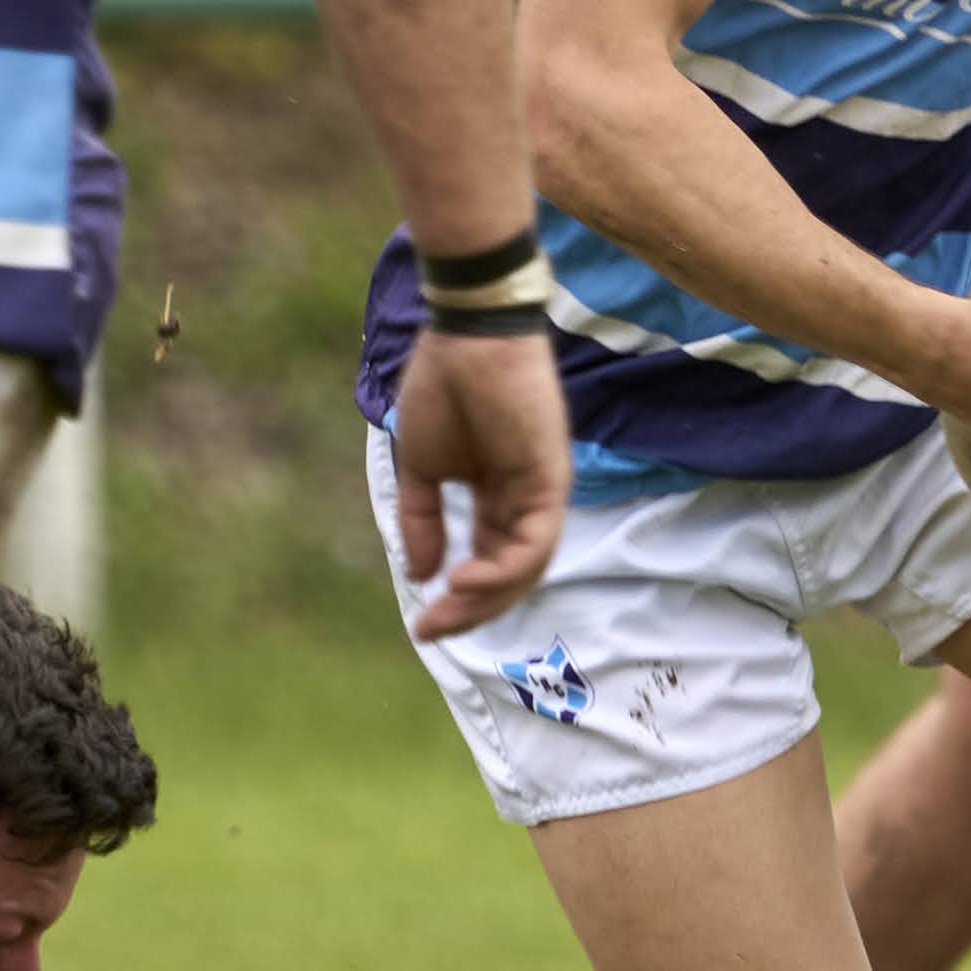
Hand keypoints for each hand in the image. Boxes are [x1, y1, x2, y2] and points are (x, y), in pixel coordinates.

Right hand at [391, 329, 572, 639]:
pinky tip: (466, 578)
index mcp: (496, 495)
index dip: (457, 597)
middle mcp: (524, 499)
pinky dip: (505, 570)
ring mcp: (541, 491)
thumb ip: (422, 520)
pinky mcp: (551, 480)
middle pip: (508, 574)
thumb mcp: (421, 468)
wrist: (464, 339)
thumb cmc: (442, 389)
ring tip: (448, 607)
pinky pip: (535, 542)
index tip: (421, 622)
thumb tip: (419, 573)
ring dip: (487, 598)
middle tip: (431, 631)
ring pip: (525, 567)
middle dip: (471, 610)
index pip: (486, 560)